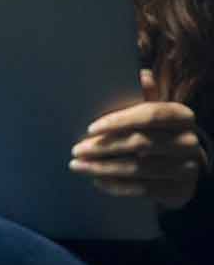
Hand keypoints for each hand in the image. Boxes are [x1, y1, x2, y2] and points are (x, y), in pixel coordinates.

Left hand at [70, 70, 207, 210]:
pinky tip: (97, 181)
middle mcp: (189, 141)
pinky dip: (117, 186)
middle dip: (104, 147)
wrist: (186, 167)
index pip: (149, 115)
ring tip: (78, 166)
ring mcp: (187, 168)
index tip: (90, 128)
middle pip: (140, 143)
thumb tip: (143, 74)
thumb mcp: (155, 113)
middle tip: (76, 150)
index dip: (119, 121)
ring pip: (139, 169)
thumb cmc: (160, 133)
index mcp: (181, 115)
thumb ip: (146, 96)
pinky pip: (144, 189)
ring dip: (103, 168)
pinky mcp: (180, 190)